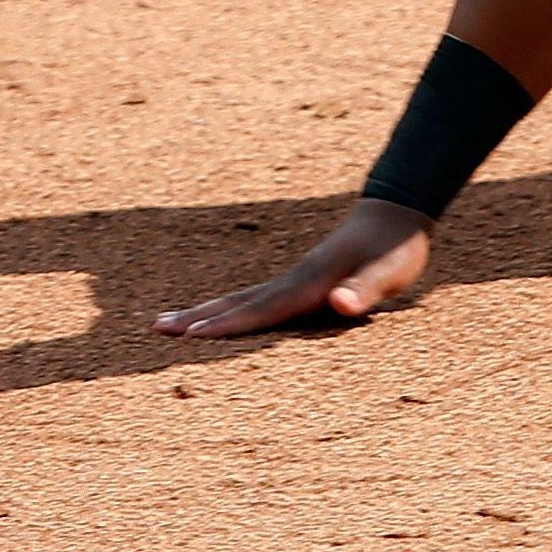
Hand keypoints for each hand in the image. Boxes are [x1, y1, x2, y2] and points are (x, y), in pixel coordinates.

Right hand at [153, 196, 433, 338]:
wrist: (396, 213)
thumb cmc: (396, 248)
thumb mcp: (391, 271)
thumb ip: (366, 288)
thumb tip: (339, 303)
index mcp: (310, 282)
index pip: (263, 309)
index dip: (229, 325)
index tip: (191, 337)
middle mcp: (293, 279)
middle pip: (237, 302)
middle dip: (197, 318)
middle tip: (155, 328)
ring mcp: (291, 278)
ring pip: (238, 297)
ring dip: (203, 312)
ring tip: (164, 322)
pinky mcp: (297, 281)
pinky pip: (252, 298)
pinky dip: (226, 309)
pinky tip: (214, 317)